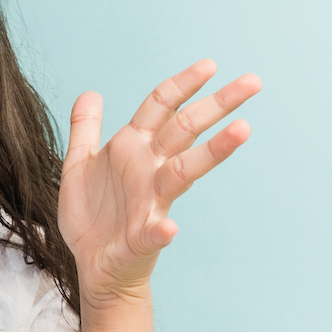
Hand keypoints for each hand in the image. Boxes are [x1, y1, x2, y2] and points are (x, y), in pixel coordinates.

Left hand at [58, 59, 259, 310]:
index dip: (183, 84)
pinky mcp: (143, 238)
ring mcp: (150, 202)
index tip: (210, 65)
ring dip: (213, 151)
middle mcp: (148, 170)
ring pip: (184, 171)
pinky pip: (155, 233)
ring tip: (242, 130)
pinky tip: (171, 227)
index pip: (162, 107)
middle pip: (186, 129)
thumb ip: (85, 130)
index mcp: (132, 149)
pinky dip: (163, 230)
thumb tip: (90, 93)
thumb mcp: (79, 166)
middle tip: (253, 82)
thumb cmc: (92, 216)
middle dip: (218, 104)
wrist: (93, 266)